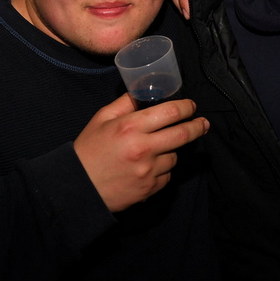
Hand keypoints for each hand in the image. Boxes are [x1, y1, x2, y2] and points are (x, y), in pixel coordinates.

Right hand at [74, 93, 209, 211]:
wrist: (75, 189)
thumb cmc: (88, 150)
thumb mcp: (102, 119)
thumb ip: (126, 103)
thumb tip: (145, 91)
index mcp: (131, 127)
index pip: (171, 112)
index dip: (186, 107)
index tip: (191, 106)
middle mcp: (143, 148)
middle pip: (183, 134)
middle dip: (198, 126)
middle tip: (203, 123)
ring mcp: (148, 170)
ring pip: (175, 156)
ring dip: (172, 150)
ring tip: (158, 149)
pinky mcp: (149, 189)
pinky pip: (167, 176)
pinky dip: (163, 170)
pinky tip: (150, 167)